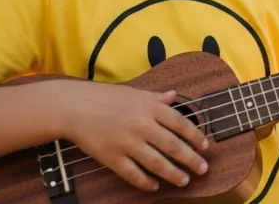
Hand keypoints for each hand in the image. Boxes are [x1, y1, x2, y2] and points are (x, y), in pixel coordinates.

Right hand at [55, 81, 209, 191]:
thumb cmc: (104, 97)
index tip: (205, 146)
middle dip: (191, 159)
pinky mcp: (111, 157)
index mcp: (149, 107)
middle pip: (172, 146)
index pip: (180, 123)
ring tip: (185, 180)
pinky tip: (155, 186)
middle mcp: (141, 125)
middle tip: (203, 168)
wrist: (73, 106)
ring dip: (173, 174)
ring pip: (156, 163)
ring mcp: (126, 142)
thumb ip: (156, 97)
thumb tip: (174, 95)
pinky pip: (133, 174)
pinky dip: (146, 182)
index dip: (195, 136)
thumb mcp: (134, 92)